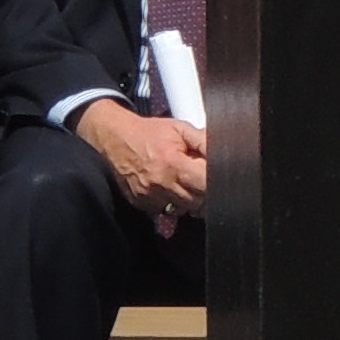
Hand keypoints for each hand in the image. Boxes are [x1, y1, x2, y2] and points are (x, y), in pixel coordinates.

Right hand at [77, 99, 207, 226]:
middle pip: (199, 201)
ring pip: (185, 209)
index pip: (207, 183)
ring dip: (192, 199)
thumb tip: (225, 149)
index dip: (217, 180)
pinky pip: (167, 211)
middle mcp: (162, 185)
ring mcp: (151, 198)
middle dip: (207, 191)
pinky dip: (174, 203)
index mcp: (174, 165)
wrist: (115, 139)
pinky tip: (171, 187)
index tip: (220, 175)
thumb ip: (203, 140)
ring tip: (188, 182)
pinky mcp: (143, 205)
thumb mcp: (179, 128)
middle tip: (203, 178)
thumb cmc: (148, 133)